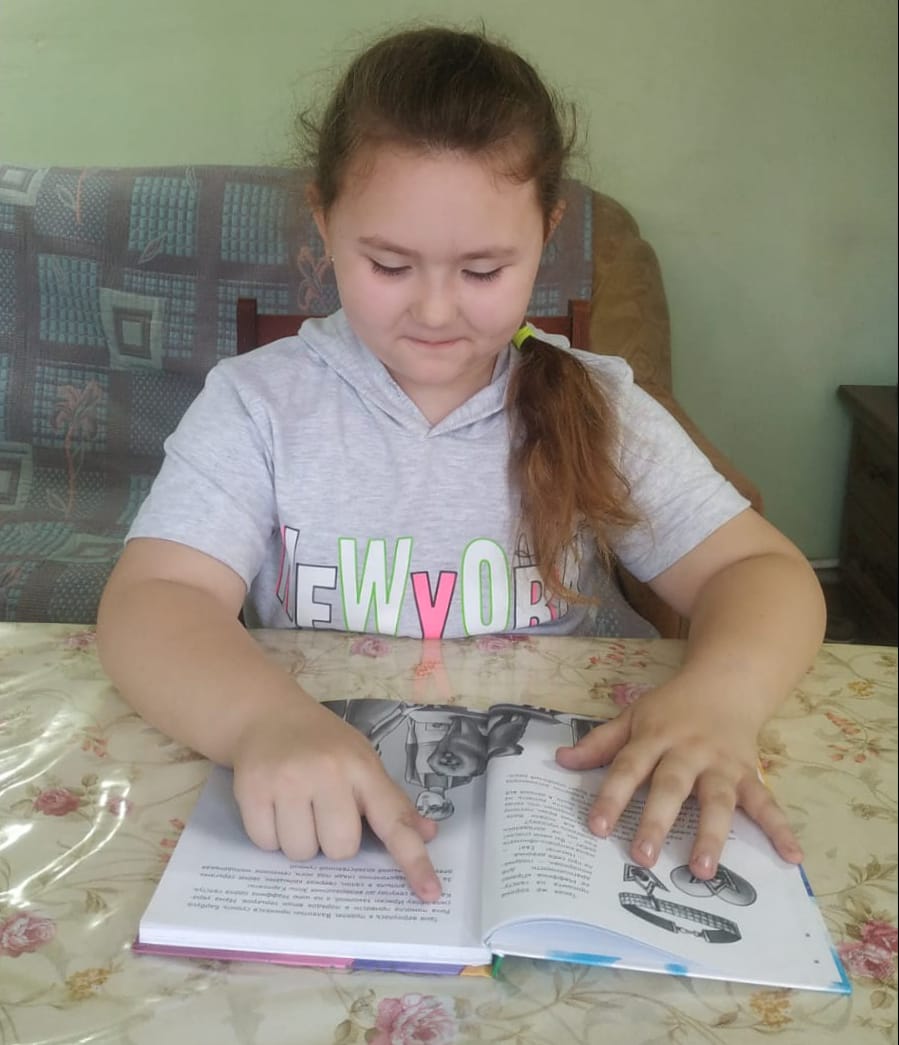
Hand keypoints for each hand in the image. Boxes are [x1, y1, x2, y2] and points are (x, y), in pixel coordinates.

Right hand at [230, 700, 440, 900]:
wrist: (268, 715)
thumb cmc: (324, 745)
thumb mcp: (363, 762)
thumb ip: (391, 801)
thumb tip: (427, 834)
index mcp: (363, 768)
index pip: (394, 820)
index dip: (413, 860)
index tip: (429, 892)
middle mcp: (327, 772)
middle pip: (340, 850)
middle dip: (332, 841)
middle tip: (323, 811)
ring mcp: (287, 780)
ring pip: (301, 852)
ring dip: (299, 840)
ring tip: (296, 806)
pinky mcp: (251, 789)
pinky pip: (266, 844)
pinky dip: (270, 835)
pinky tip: (272, 805)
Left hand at [555, 687, 802, 877]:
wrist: (726, 683)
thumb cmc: (672, 707)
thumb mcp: (632, 716)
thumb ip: (599, 742)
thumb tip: (560, 761)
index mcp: (654, 736)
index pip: (628, 767)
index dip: (611, 796)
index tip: (595, 827)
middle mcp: (688, 750)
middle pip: (671, 786)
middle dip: (657, 821)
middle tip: (642, 856)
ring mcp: (722, 764)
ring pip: (717, 799)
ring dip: (712, 834)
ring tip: (703, 869)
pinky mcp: (750, 773)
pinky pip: (766, 803)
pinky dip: (780, 828)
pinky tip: (791, 856)